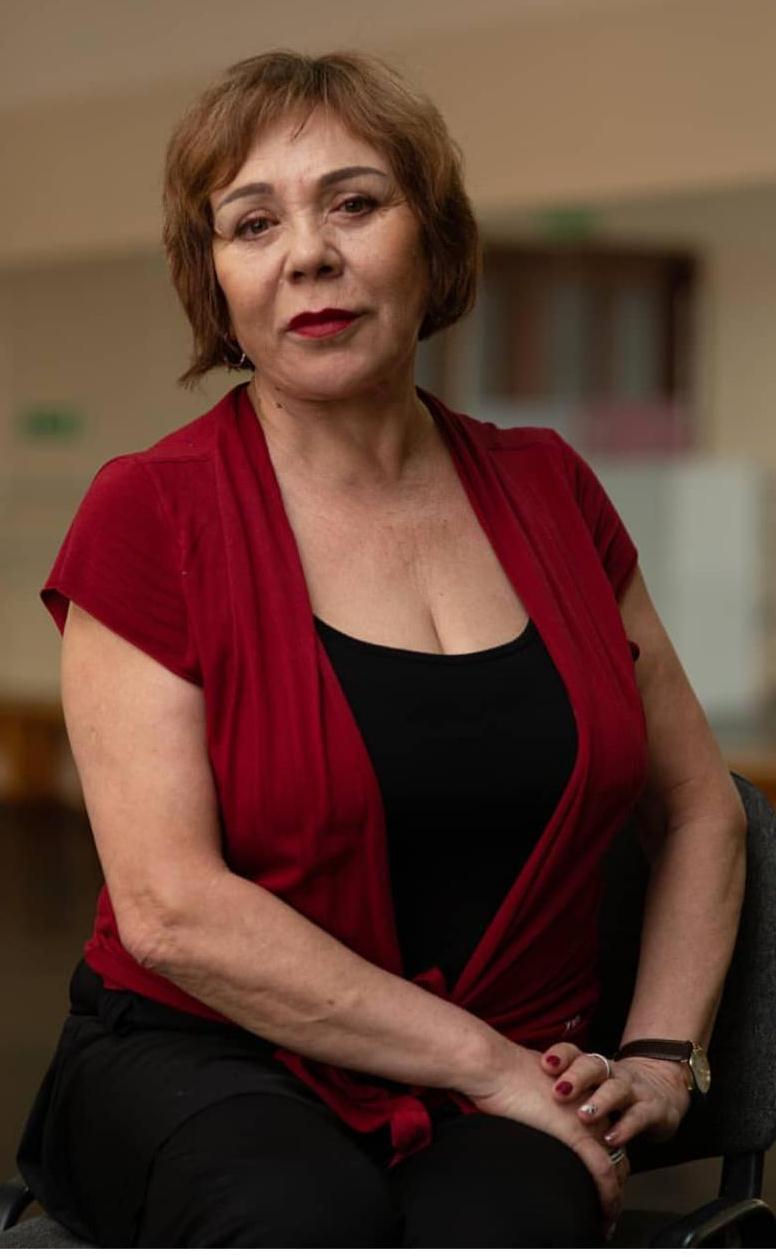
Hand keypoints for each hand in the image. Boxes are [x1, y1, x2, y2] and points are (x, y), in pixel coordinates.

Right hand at [463, 1042, 629, 1234]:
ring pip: (616, 1161)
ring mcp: (587, 1118)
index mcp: (583, 1091)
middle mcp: (592, 1103)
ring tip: (607, 1214)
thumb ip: (544, 1101)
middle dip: (618, 1177)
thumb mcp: (532, 1086)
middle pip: (618, 1147)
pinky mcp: (577, 1133)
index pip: (608, 1129)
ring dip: (614, 1192)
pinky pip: (602, 1170)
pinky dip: (607, 1195)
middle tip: (609, 1203)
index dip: (610, 1154)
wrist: (495, 1067)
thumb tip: (534, 1114)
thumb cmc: (503, 1074)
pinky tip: (604, 1213)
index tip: (604, 1178)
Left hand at [539, 1042, 691, 1147]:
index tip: (544, 1064)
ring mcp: (634, 1089)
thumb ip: (560, 1090)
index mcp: (593, 1066)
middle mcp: (612, 1073)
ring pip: (617, 1089)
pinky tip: (611, 1139)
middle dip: (577, 1077)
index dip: (560, 1056)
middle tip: (559, 1092)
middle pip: (594, 1066)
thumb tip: (519, 1095)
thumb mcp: (589, 1089)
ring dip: (600, 1102)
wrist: (662, 1092)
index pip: (575, 1053)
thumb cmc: (610, 1094)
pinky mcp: (653, 1109)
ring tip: (584, 1117)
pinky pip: (639, 1116)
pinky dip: (626, 1127)